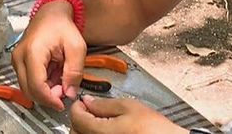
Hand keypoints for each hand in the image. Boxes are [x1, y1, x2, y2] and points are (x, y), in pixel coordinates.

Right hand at [10, 0, 86, 109]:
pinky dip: (40, 83)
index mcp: (33, 51)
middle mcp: (20, 56)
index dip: (49, 99)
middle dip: (47, 96)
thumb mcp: (77, 47)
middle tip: (64, 91)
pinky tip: (53, 75)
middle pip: (28, 90)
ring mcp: (17, 59)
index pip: (36, 85)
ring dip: (43, 90)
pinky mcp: (18, 61)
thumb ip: (75, 72)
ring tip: (60, 79)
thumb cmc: (61, 26)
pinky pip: (27, 80)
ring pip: (26, 87)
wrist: (51, 13)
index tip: (61, 103)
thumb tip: (69, 92)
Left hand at [71, 96, 185, 133]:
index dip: (78, 105)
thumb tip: (88, 101)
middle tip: (91, 111)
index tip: (83, 101)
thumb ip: (104, 103)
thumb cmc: (155, 129)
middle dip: (79, 119)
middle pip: (75, 131)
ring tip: (99, 122)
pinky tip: (106, 131)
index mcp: (100, 132)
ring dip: (84, 129)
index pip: (76, 117)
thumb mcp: (130, 107)